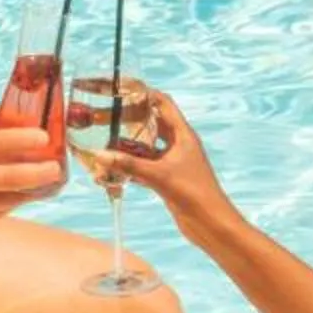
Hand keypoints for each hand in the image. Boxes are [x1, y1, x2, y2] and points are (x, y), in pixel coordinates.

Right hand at [0, 122, 61, 239]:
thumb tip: (21, 113)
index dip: (21, 139)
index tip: (45, 136)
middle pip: (6, 178)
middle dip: (37, 173)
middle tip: (57, 168)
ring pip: (10, 199)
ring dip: (33, 189)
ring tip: (51, 179)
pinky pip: (3, 212)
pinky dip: (17, 202)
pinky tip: (28, 194)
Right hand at [105, 90, 231, 231]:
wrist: (211, 224)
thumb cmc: (195, 194)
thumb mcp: (159, 175)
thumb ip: (130, 165)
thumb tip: (101, 156)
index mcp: (183, 135)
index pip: (163, 103)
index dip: (144, 93)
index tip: (122, 88)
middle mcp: (178, 145)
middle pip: (151, 124)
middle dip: (129, 120)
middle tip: (104, 116)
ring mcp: (172, 162)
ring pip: (144, 148)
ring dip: (125, 148)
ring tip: (102, 144)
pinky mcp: (166, 179)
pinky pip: (143, 168)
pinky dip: (128, 168)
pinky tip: (110, 172)